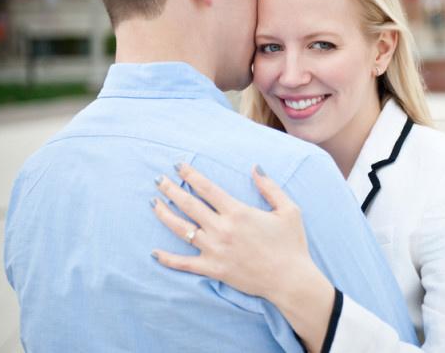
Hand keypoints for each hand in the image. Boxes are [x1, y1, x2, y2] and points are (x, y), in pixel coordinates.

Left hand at [151, 164, 335, 351]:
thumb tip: (255, 167)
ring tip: (153, 203)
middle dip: (171, 189)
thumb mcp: (288, 210)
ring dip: (165, 214)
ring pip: (182, 229)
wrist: (290, 280)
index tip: (178, 165)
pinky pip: (184, 263)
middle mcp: (222, 228)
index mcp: (238, 212)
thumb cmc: (291, 244)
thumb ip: (270, 187)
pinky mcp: (213, 269)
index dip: (190, 174)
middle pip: (189, 204)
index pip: (207, 188)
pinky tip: (154, 252)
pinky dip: (167, 258)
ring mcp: (215, 250)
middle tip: (158, 179)